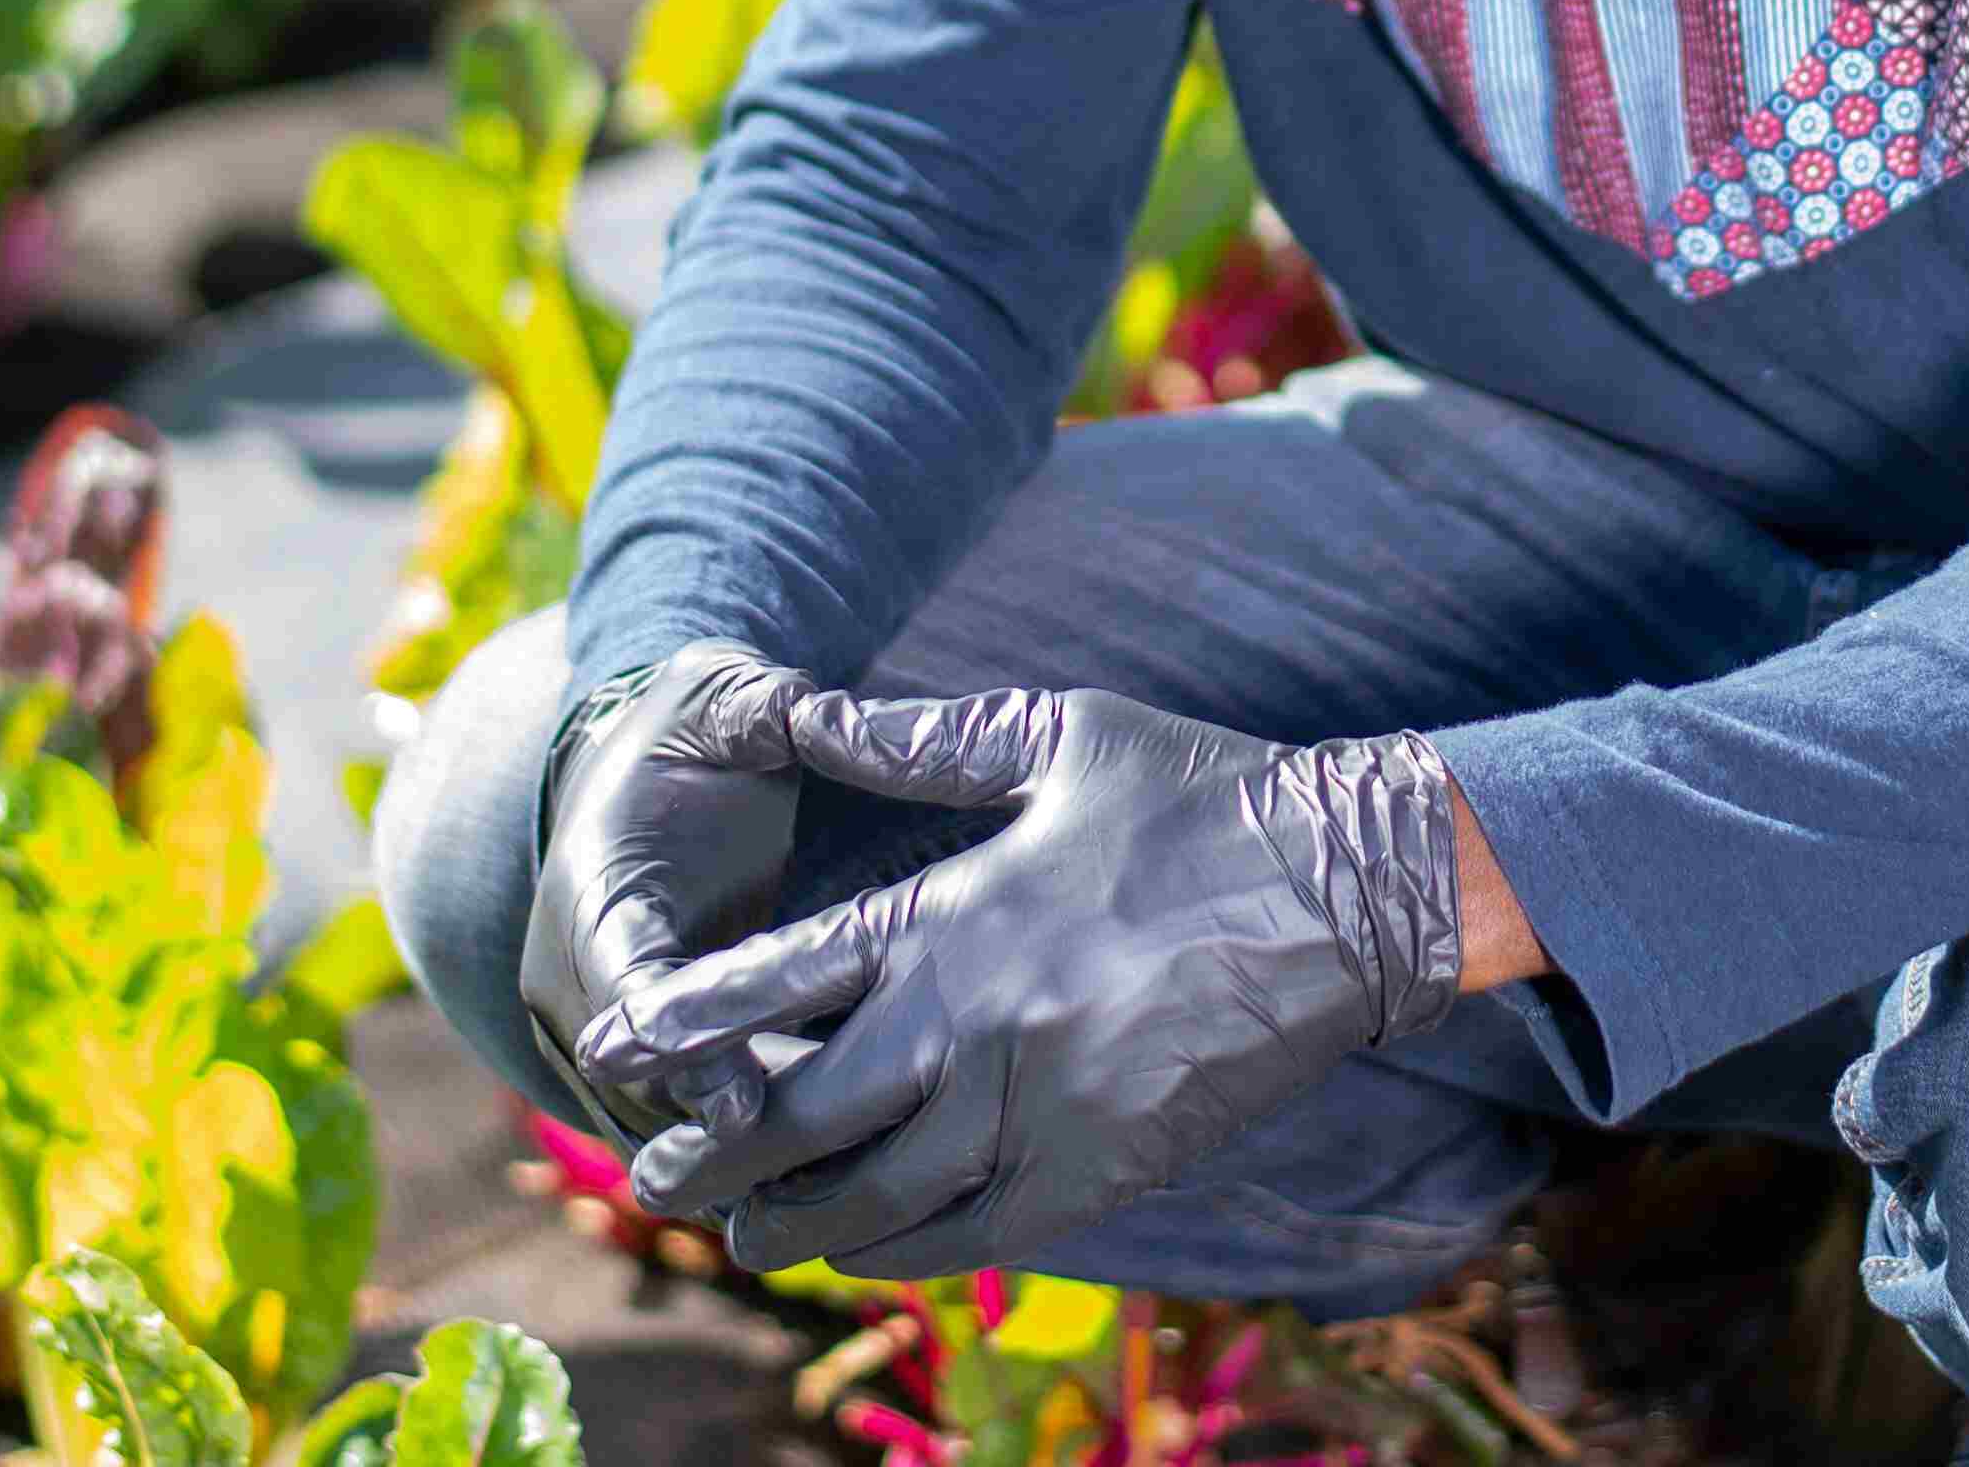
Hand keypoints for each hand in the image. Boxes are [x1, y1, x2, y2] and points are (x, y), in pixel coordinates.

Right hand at [523, 643, 813, 1143]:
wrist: (640, 761)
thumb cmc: (698, 731)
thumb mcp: (734, 703)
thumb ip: (774, 712)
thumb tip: (820, 712)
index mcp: (591, 891)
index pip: (626, 988)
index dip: (681, 1050)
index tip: (746, 1103)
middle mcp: (568, 971)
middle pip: (630, 1080)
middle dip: (708, 1136)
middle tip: (801, 1184)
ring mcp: (587, 1021)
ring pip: (644, 1118)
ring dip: (717, 1164)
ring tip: (814, 1209)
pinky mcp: (624, 1048)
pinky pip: (663, 1119)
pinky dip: (722, 1156)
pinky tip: (807, 1191)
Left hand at [577, 683, 1465, 1279]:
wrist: (1351, 891)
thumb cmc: (1205, 794)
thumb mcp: (1060, 735)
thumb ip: (922, 742)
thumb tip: (812, 713)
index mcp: (958, 914)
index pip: (782, 983)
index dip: (687, 1022)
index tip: (617, 1044)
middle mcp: (982, 1024)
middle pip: (805, 1119)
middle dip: (716, 1158)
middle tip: (653, 1182)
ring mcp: (1044, 1109)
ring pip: (881, 1201)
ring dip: (796, 1226)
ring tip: (744, 1237)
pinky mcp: (1106, 1169)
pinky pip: (977, 1237)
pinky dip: (906, 1255)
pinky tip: (868, 1255)